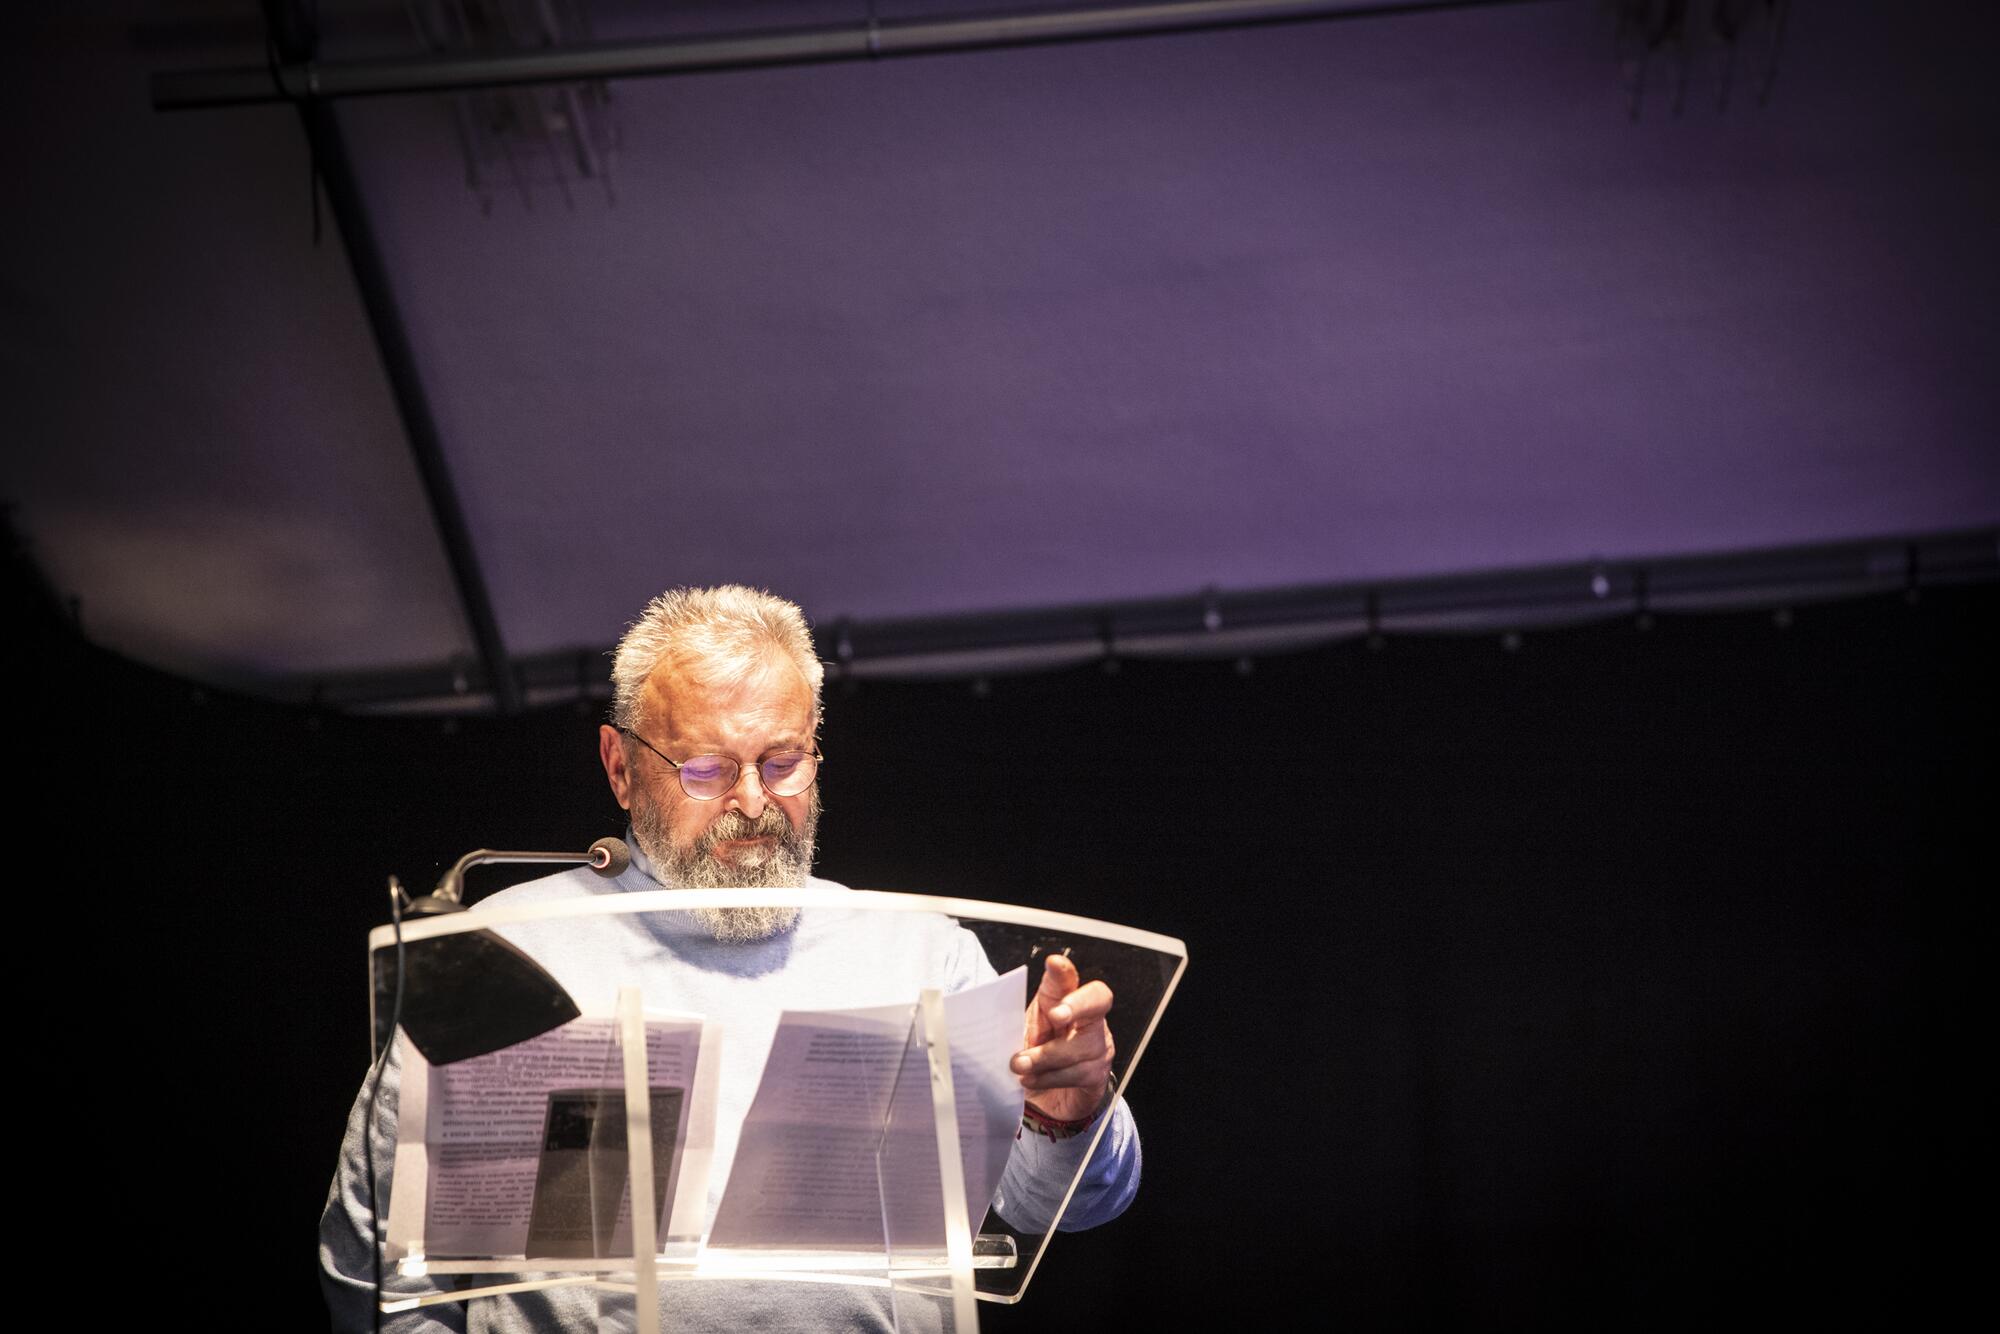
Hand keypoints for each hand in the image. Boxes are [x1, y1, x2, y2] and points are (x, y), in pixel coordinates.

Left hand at [1010, 953, 1114, 1123]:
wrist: (1049, 1098)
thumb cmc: (1035, 1055)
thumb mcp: (1022, 1035)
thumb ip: (1015, 1028)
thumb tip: (994, 1028)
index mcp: (1062, 999)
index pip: (1067, 979)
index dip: (1062, 971)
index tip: (1053, 963)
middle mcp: (1087, 1018)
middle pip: (1096, 1000)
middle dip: (1076, 1005)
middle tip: (1055, 1015)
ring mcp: (1097, 1045)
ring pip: (1079, 1046)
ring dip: (1045, 1057)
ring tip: (1021, 1065)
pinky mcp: (1097, 1074)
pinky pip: (1076, 1073)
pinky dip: (1049, 1078)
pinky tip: (1031, 1080)